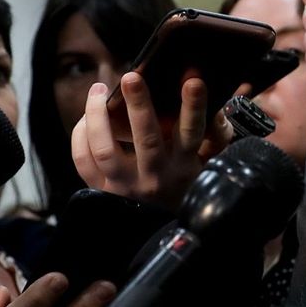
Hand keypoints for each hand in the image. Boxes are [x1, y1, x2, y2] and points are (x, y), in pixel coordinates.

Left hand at [72, 73, 222, 210]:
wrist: (157, 229)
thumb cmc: (181, 186)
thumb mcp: (204, 163)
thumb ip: (216, 134)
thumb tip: (224, 102)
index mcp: (183, 166)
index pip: (191, 134)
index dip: (193, 107)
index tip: (194, 82)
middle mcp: (155, 176)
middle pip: (147, 139)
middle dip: (139, 105)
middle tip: (132, 77)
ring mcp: (125, 185)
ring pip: (106, 149)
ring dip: (98, 116)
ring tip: (99, 90)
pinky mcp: (101, 190)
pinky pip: (83, 160)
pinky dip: (81, 134)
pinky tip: (87, 117)